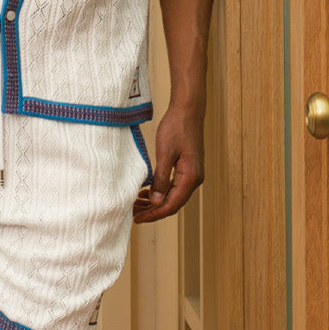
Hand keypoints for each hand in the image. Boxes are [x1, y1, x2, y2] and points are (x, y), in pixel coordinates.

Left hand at [132, 104, 203, 222]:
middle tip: (133, 214)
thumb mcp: (165, 153)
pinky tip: (147, 192)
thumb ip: (161, 179)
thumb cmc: (177, 127)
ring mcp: (192, 174)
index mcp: (191, 177)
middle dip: (153, 211)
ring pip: (173, 196)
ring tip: (137, 204)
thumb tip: (156, 201)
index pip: (171, 205)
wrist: (188, 110)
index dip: (154, 214)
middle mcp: (195, 179)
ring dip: (155, 202)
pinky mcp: (188, 168)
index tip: (137, 219)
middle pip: (173, 204)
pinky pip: (174, 186)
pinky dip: (160, 192)